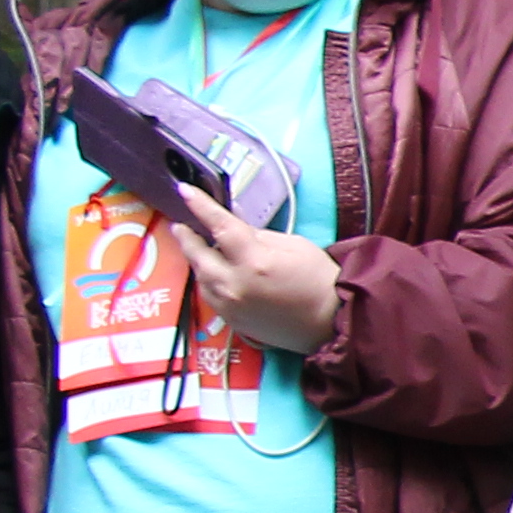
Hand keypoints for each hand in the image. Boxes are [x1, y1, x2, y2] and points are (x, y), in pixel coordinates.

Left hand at [165, 184, 343, 353]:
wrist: (331, 321)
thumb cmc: (318, 278)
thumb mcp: (292, 244)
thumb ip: (256, 236)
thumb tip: (232, 230)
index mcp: (254, 260)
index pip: (219, 226)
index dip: (200, 206)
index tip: (184, 191)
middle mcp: (235, 284)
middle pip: (198, 255)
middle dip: (187, 238)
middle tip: (180, 225)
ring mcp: (230, 305)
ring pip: (200, 277)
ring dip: (197, 260)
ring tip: (197, 248)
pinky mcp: (231, 321)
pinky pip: (209, 296)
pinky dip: (208, 281)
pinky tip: (212, 273)